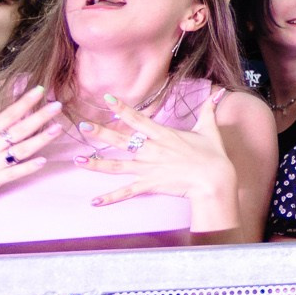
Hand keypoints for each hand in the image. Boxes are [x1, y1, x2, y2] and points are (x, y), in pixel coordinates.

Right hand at [0, 87, 67, 252]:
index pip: (7, 115)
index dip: (25, 102)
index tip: (39, 90)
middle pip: (20, 129)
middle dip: (41, 116)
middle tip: (59, 104)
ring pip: (22, 150)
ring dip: (42, 139)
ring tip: (59, 128)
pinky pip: (14, 174)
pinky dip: (29, 168)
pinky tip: (44, 161)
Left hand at [82, 91, 241, 229]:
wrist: (215, 181)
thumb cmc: (213, 156)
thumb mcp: (209, 130)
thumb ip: (208, 110)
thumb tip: (218, 93)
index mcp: (164, 135)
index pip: (139, 119)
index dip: (122, 108)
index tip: (107, 99)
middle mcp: (152, 150)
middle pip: (122, 141)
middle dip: (101, 133)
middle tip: (82, 126)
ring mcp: (149, 169)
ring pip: (118, 167)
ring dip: (97, 164)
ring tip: (78, 160)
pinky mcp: (150, 185)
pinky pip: (127, 192)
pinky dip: (110, 197)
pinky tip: (94, 201)